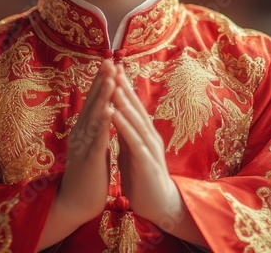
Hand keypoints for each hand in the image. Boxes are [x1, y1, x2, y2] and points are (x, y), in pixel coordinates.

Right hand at [56, 58, 116, 224]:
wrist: (74, 204)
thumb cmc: (87, 176)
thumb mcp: (92, 148)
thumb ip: (97, 130)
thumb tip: (105, 112)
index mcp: (84, 131)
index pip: (93, 102)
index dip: (101, 82)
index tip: (110, 63)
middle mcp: (81, 134)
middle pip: (92, 103)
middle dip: (101, 82)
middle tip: (109, 60)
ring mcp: (83, 146)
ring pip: (94, 118)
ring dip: (102, 97)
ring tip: (111, 78)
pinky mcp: (89, 161)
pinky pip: (97, 140)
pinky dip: (103, 125)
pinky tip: (109, 112)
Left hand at [110, 62, 182, 226]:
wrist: (159, 205)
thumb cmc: (143, 178)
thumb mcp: (132, 151)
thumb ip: (127, 134)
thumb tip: (118, 116)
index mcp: (142, 133)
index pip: (131, 106)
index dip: (122, 87)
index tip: (112, 68)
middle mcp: (148, 136)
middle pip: (134, 107)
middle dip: (123, 86)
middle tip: (113, 65)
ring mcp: (149, 148)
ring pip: (135, 121)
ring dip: (124, 102)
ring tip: (113, 84)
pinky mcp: (146, 162)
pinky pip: (134, 141)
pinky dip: (124, 126)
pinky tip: (115, 115)